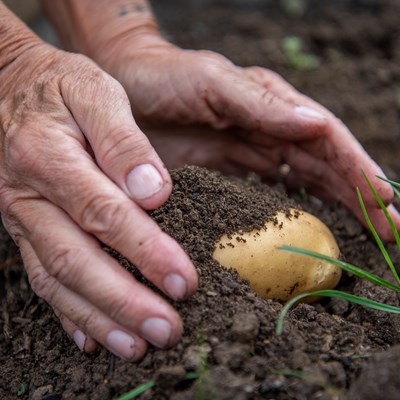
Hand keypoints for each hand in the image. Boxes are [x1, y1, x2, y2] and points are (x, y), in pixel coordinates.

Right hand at [0, 43, 197, 359]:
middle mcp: (29, 197)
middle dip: (124, 301)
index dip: (145, 251)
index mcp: (49, 158)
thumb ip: (124, 142)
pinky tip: (92, 338)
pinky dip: (68, 313)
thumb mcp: (96, 93)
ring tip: (137, 346)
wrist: (11, 87)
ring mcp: (21, 219)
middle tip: (166, 330)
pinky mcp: (23, 230)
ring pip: (58, 280)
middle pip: (78, 260)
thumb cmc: (61, 89)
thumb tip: (153, 192)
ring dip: (99, 318)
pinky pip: (41, 278)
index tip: (184, 281)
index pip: (104, 214)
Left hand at [98, 45, 399, 240]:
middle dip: (358, 196)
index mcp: (269, 105)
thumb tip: (316, 126)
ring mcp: (246, 153)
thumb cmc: (164, 76)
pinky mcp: (224, 171)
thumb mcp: (211, 83)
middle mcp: (265, 129)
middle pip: (322, 166)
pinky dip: (289, 211)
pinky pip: (265, 193)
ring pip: (301, 183)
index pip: (326, 140)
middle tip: (389, 230)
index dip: (356, 170)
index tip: (383, 202)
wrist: (124, 82)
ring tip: (361, 235)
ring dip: (333, 208)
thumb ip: (259, 103)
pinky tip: (303, 231)